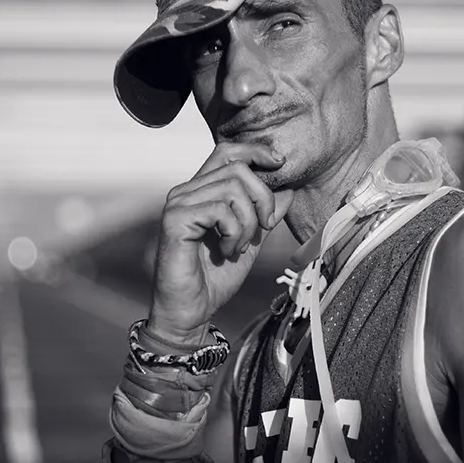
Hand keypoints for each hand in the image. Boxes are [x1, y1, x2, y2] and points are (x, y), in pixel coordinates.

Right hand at [148, 142, 294, 345]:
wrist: (192, 310)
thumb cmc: (215, 278)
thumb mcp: (251, 240)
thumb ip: (265, 214)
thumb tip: (288, 189)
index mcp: (202, 192)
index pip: (227, 152)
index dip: (255, 151)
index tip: (280, 164)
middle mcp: (186, 191)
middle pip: (237, 169)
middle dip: (262, 199)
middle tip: (264, 228)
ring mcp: (178, 204)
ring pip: (231, 189)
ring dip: (248, 222)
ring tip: (239, 246)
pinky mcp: (175, 220)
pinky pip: (219, 210)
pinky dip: (234, 233)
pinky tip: (227, 252)